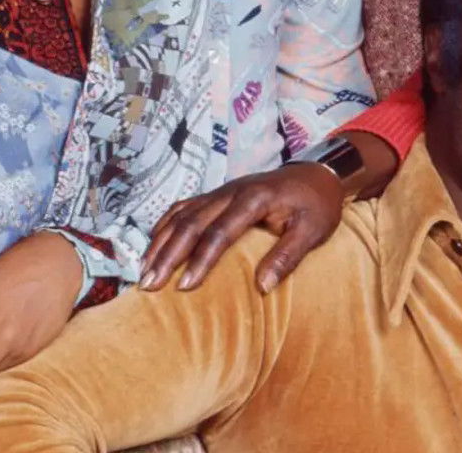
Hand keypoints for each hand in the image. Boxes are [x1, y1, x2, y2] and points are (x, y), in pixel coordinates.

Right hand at [139, 163, 343, 294]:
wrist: (317, 173)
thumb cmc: (317, 205)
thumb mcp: (313, 230)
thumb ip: (288, 256)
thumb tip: (262, 287)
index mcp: (255, 199)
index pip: (220, 232)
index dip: (200, 260)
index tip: (184, 287)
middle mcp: (231, 192)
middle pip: (190, 223)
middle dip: (167, 255)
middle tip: (149, 285)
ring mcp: (221, 191)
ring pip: (181, 215)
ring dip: (160, 243)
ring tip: (143, 273)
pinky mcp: (216, 194)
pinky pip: (183, 208)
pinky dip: (164, 227)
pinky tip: (152, 247)